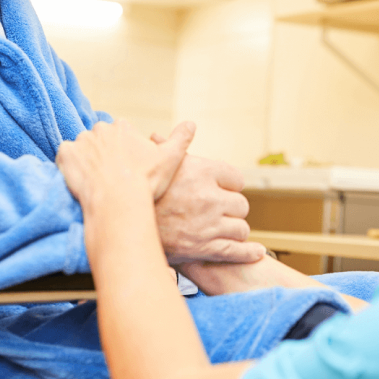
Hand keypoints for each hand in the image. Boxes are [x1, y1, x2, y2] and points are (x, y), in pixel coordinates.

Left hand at [56, 120, 194, 206]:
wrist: (119, 201)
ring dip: (86, 161)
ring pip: (82, 149)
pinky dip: (70, 167)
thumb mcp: (171, 158)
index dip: (123, 151)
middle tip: (111, 177)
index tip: (127, 168)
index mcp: (122, 127)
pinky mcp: (65, 155)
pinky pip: (65, 158)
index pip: (119, 134)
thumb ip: (181, 138)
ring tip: (96, 182)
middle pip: (99, 140)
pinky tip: (81, 181)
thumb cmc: (146, 181)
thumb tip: (192, 123)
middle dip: (103, 154)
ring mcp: (81, 141)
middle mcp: (100, 129)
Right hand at [151, 133, 265, 263]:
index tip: (223, 190)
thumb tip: (187, 126)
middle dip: (232, 209)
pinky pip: (236, 250)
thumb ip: (176, 144)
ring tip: (225, 230)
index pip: (236, 179)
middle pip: (241, 204)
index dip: (229, 186)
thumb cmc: (140, 189)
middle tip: (221, 212)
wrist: (123, 223)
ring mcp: (210, 224)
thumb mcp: (158, 161)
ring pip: (240, 228)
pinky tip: (256, 251)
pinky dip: (248, 252)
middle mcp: (210, 197)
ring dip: (235, 230)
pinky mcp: (206, 247)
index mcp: (203, 171)